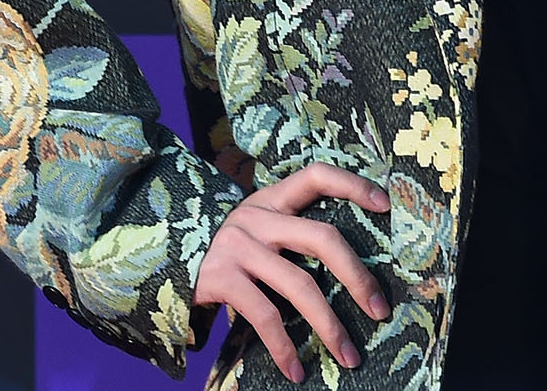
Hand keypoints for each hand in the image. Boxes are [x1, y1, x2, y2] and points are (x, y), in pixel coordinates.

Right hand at [194, 162, 391, 382]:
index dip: (353, 185)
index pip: (317, 175)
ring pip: (300, 284)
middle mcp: (258, 217)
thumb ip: (290, 236)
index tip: (385, 205)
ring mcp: (239, 246)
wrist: (161, 260)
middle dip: (357, 275)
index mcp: (272, 199)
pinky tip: (297, 371)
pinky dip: (285, 349)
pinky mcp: (222, 278)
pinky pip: (266, 317)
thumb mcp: (257, 230)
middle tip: (379, 309)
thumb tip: (349, 271)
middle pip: (322, 237)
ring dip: (329, 326)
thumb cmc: (229, 252)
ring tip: (349, 356)